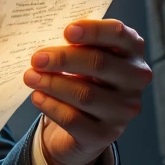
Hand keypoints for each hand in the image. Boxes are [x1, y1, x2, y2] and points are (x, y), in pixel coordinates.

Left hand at [23, 19, 151, 164]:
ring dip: (53, 84)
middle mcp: (135, 79)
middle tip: (37, 58)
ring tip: (30, 77)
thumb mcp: (85, 55)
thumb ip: (76, 44)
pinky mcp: (106, 134)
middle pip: (100, 64)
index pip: (120, 34)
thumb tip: (46, 37)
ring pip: (86, 94)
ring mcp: (123, 110)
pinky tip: (37, 97)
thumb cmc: (85, 76)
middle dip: (64, 59)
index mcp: (132, 51)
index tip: (67, 31)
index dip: (94, 31)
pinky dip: (51, 106)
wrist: (86, 122)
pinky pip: (74, 119)